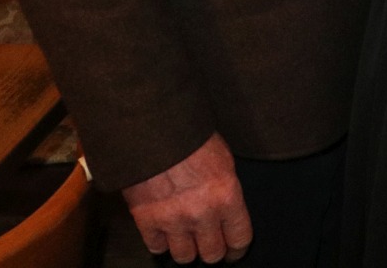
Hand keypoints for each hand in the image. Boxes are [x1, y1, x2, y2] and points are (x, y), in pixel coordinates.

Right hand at [121, 133, 251, 263]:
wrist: (154, 131)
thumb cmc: (192, 138)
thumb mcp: (224, 160)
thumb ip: (226, 190)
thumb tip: (228, 208)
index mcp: (227, 197)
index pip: (240, 239)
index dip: (237, 249)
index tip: (234, 250)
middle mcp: (202, 214)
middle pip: (212, 254)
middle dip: (213, 251)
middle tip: (210, 244)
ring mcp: (173, 220)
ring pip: (184, 257)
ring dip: (187, 250)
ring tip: (187, 240)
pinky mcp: (147, 221)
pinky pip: (156, 247)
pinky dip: (160, 243)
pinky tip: (164, 233)